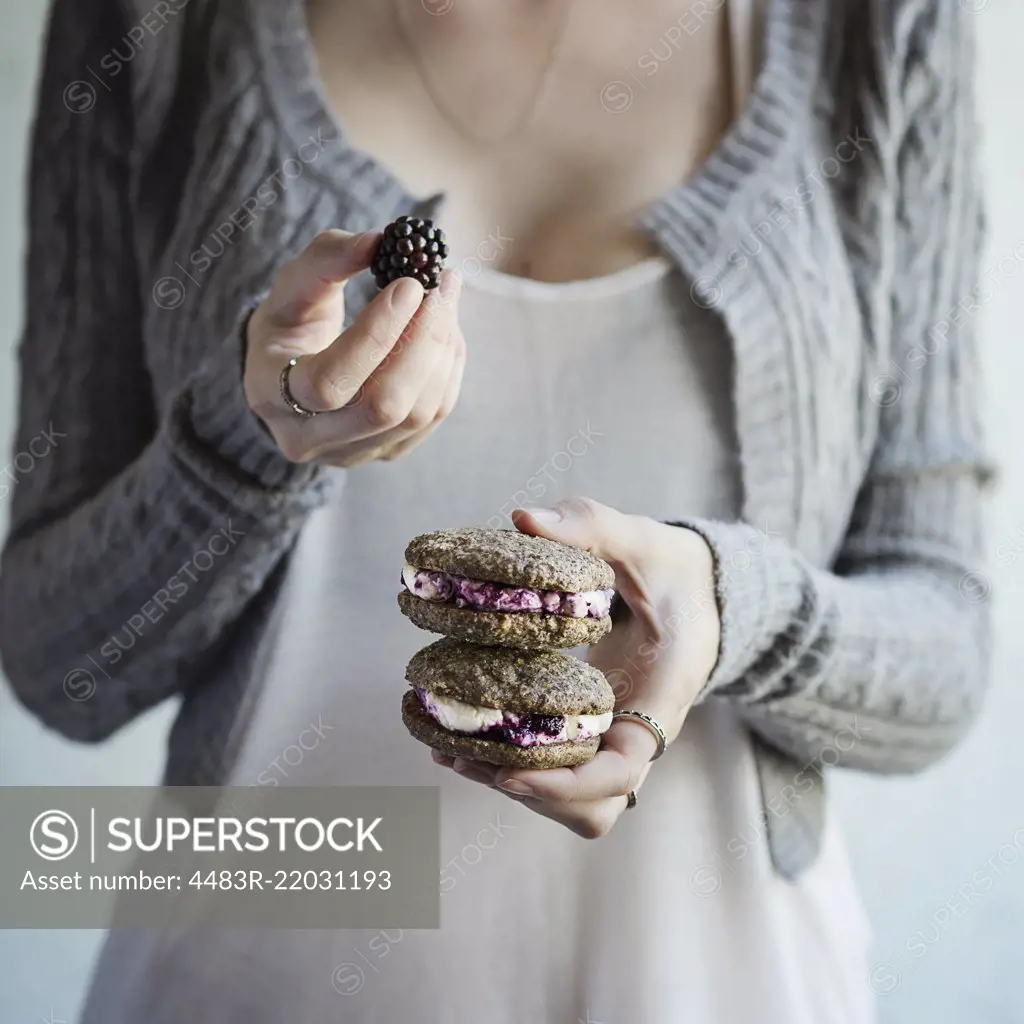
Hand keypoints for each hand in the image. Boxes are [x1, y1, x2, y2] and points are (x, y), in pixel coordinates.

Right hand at [244, 230, 465, 466]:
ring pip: (417, 413)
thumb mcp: (291, 285)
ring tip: (444, 299)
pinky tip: (443, 329)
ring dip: (442, 350)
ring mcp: (352, 452)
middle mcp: (309, 437)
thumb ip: (327, 258)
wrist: (291, 375)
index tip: (408, 285)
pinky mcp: (388, 451)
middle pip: (383, 406)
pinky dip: (449, 366)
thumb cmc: (289, 323)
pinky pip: (434, 414)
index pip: (329, 382)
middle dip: (423, 342)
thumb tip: (378, 242)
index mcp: (270, 395)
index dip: (375, 335)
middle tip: (442, 287)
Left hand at [434, 497, 720, 838]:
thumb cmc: (671, 567)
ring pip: (574, 802)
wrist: (696, 590)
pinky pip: (559, 770)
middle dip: (531, 794)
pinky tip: (459, 739)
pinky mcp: (595, 732)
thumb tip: (525, 520)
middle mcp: (641, 730)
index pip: (623, 771)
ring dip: (516, 787)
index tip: (509, 770)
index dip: (566, 784)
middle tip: (465, 755)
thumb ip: (591, 526)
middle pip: (594, 807)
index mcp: (663, 693)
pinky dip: (513, 766)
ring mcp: (619, 738)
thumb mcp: (642, 539)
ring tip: (450, 750)